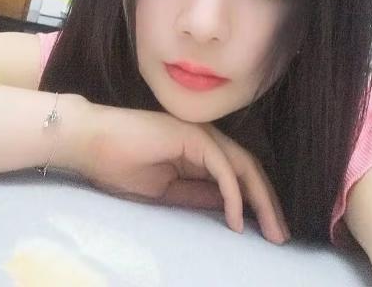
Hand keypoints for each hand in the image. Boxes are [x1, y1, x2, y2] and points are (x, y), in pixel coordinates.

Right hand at [76, 102, 290, 243]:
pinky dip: (233, 193)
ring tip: (270, 231)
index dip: (258, 202)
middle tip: (280, 237)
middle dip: (268, 203)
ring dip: (261, 200)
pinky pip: (222, 167)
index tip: (268, 233)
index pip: (240, 175)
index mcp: (200, 152)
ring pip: (243, 166)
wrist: (90, 142)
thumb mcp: (166, 190)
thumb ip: (196, 194)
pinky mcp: (192, 136)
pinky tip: (236, 219)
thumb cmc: (120, 164)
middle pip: (250, 170)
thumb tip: (227, 208)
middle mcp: (207, 140)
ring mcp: (201, 135)